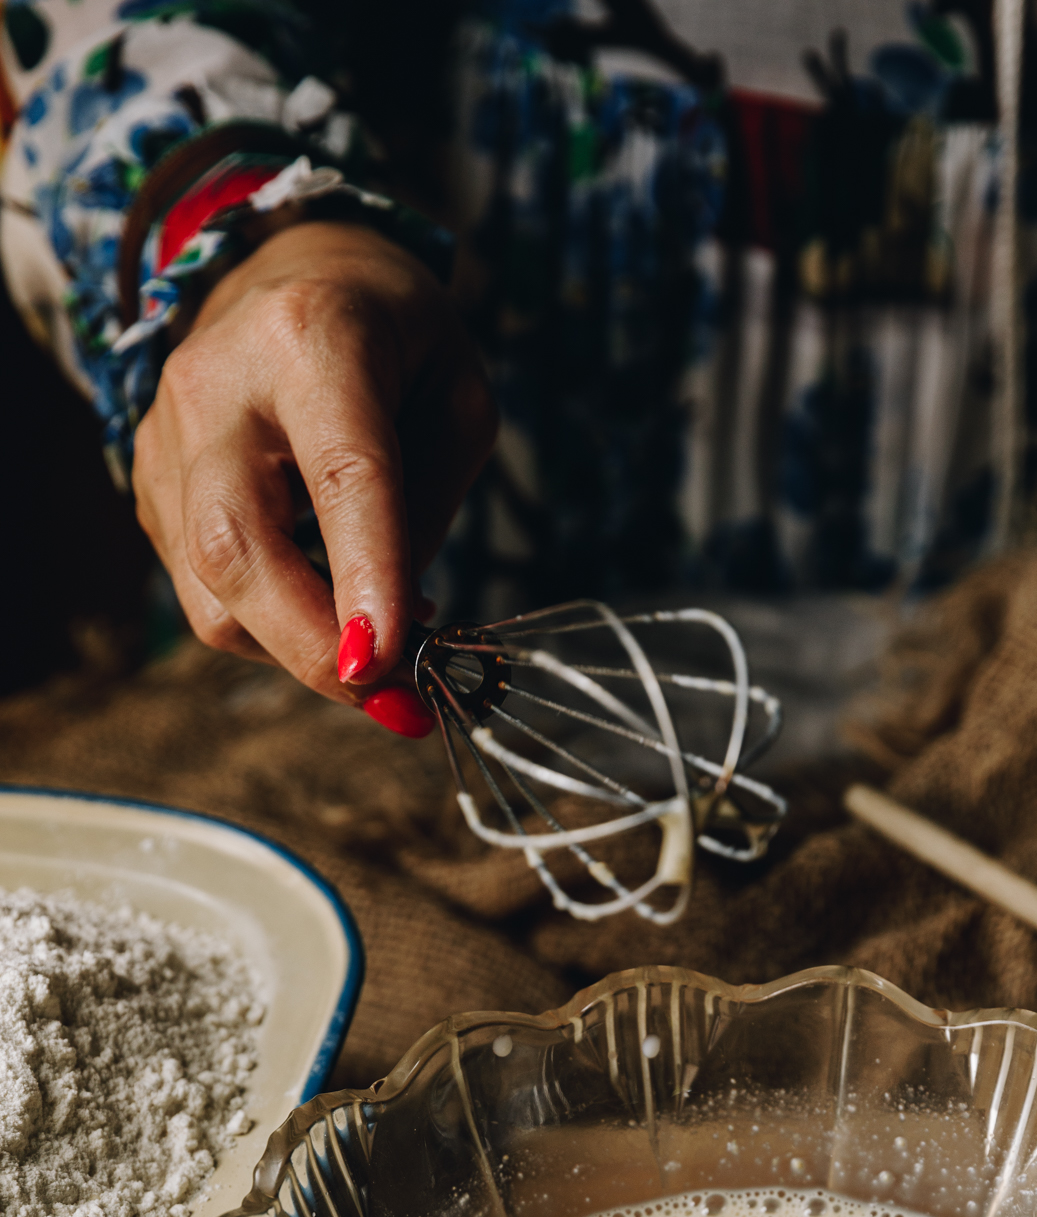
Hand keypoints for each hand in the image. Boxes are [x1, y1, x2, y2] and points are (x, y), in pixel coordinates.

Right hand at [133, 220, 496, 712]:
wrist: (284, 267)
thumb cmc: (391, 334)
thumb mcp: (457, 396)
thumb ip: (429, 508)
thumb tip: (388, 628)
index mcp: (312, 341)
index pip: (341, 475)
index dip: (364, 576)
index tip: (387, 662)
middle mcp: (217, 386)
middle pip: (236, 549)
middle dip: (313, 649)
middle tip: (395, 699)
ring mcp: (165, 440)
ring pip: (211, 596)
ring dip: (298, 647)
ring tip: (371, 633)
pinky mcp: (148, 486)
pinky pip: (204, 594)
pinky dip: (272, 624)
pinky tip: (320, 594)